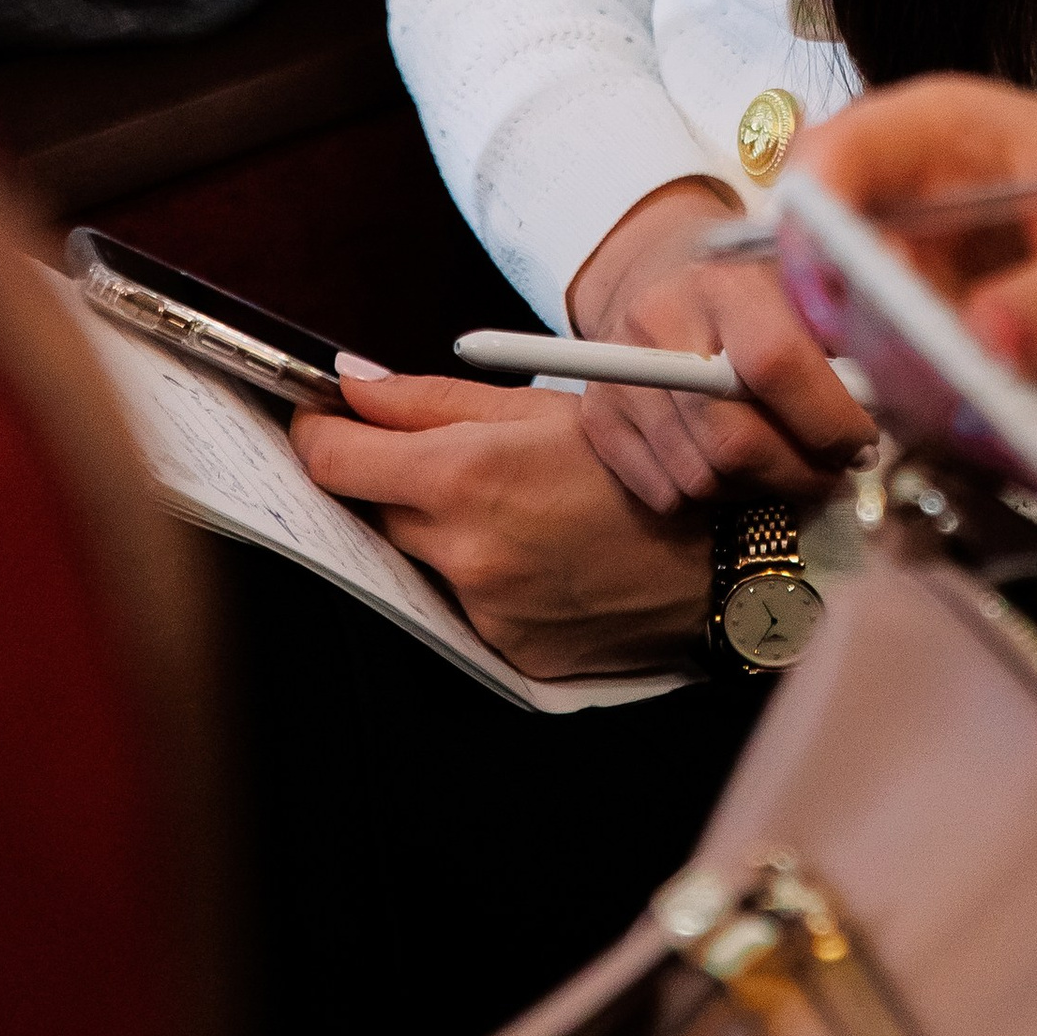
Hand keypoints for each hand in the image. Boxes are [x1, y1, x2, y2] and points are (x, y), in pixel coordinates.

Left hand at [290, 370, 711, 679]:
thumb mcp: (537, 405)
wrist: (719, 556)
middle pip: (371, 512)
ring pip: (417, 559)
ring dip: (438, 531)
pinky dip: (480, 577)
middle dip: (389, 480)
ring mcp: (481, 610)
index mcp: (462, 476)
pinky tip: (534, 554)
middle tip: (445, 459)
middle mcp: (461, 551)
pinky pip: (461, 606)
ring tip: (511, 507)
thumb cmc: (637, 465)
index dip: (317, 433)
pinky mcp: (505, 650)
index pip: (331, 462)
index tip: (322, 419)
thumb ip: (427, 399)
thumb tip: (349, 384)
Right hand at [566, 174, 872, 514]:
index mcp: (724, 284)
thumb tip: (894, 404)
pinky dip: (710, 497)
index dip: (829, 420)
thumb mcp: (803, 289)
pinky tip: (734, 466)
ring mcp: (620, 373)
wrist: (659, 275)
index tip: (863, 445)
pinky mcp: (596, 416)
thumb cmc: (754, 290)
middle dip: (799, 473)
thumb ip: (847, 340)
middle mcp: (659, 323)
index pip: (775, 363)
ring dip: (759, 491)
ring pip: (701, 479)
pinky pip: (664, 494)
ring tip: (786, 465)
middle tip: (833, 474)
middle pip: (733, 440)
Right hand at [805, 75, 1036, 442]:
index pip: (839, 151)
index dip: (817, 219)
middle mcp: (912, 192)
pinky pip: (890, 377)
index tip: (838, 297)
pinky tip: (998, 418)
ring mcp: (911, 266)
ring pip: (851, 328)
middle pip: (823, 252)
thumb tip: (984, 342)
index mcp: (950, 128)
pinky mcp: (924, 334)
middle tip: (944, 378)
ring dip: (911, 379)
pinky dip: (933, 408)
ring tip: (1000, 405)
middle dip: (871, 326)